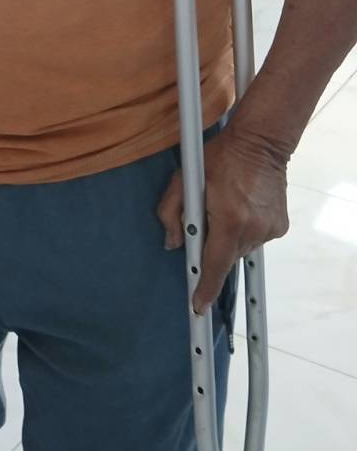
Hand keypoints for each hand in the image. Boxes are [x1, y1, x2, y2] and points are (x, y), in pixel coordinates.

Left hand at [156, 122, 289, 313]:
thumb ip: (170, 213)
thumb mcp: (184, 179)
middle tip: (207, 220)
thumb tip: (172, 244)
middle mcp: (253, 229)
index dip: (205, 288)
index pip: (215, 264)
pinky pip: (254, 239)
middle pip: (225, 257)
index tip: (198, 306)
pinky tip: (240, 209)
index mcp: (229, 219)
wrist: (261, 143)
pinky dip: (243, 231)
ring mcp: (270, 229)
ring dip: (228, 238)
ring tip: (226, 208)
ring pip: (239, 249)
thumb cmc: (219, 158)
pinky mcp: (279, 227)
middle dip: (212, 248)